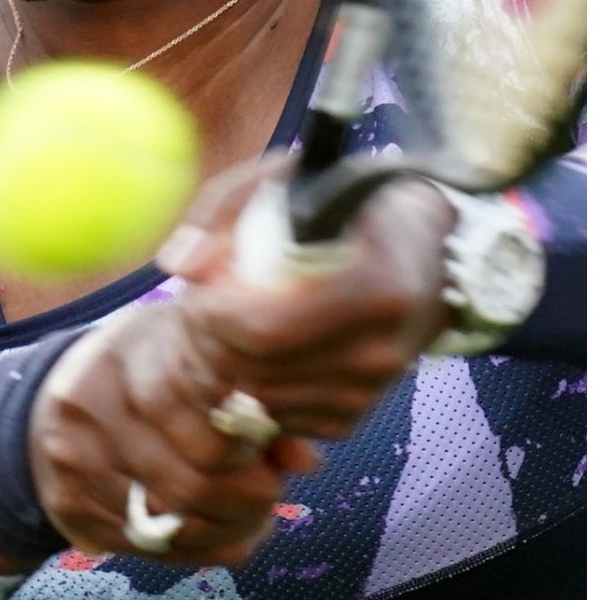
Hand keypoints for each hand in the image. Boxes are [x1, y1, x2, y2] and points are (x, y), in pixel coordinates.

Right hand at [28, 305, 321, 567]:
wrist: (52, 394)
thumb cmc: (143, 371)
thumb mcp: (191, 359)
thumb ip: (248, 401)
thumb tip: (306, 462)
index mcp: (124, 357)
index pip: (206, 434)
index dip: (252, 458)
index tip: (269, 459)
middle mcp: (87, 409)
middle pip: (190, 487)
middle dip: (246, 502)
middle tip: (267, 493)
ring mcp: (71, 462)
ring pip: (172, 528)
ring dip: (225, 531)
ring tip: (247, 515)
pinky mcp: (66, 505)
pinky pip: (148, 548)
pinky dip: (194, 549)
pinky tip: (212, 530)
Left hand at [151, 156, 455, 440]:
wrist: (422, 251)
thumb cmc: (340, 207)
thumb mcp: (283, 181)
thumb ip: (221, 210)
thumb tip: (178, 266)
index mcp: (374, 285)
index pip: (266, 328)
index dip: (211, 317)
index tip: (195, 293)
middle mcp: (382, 347)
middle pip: (256, 370)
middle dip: (206, 344)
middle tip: (192, 312)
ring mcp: (373, 387)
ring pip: (262, 400)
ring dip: (223, 369)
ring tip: (220, 327)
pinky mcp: (357, 413)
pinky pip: (280, 418)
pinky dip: (253, 390)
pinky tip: (255, 352)